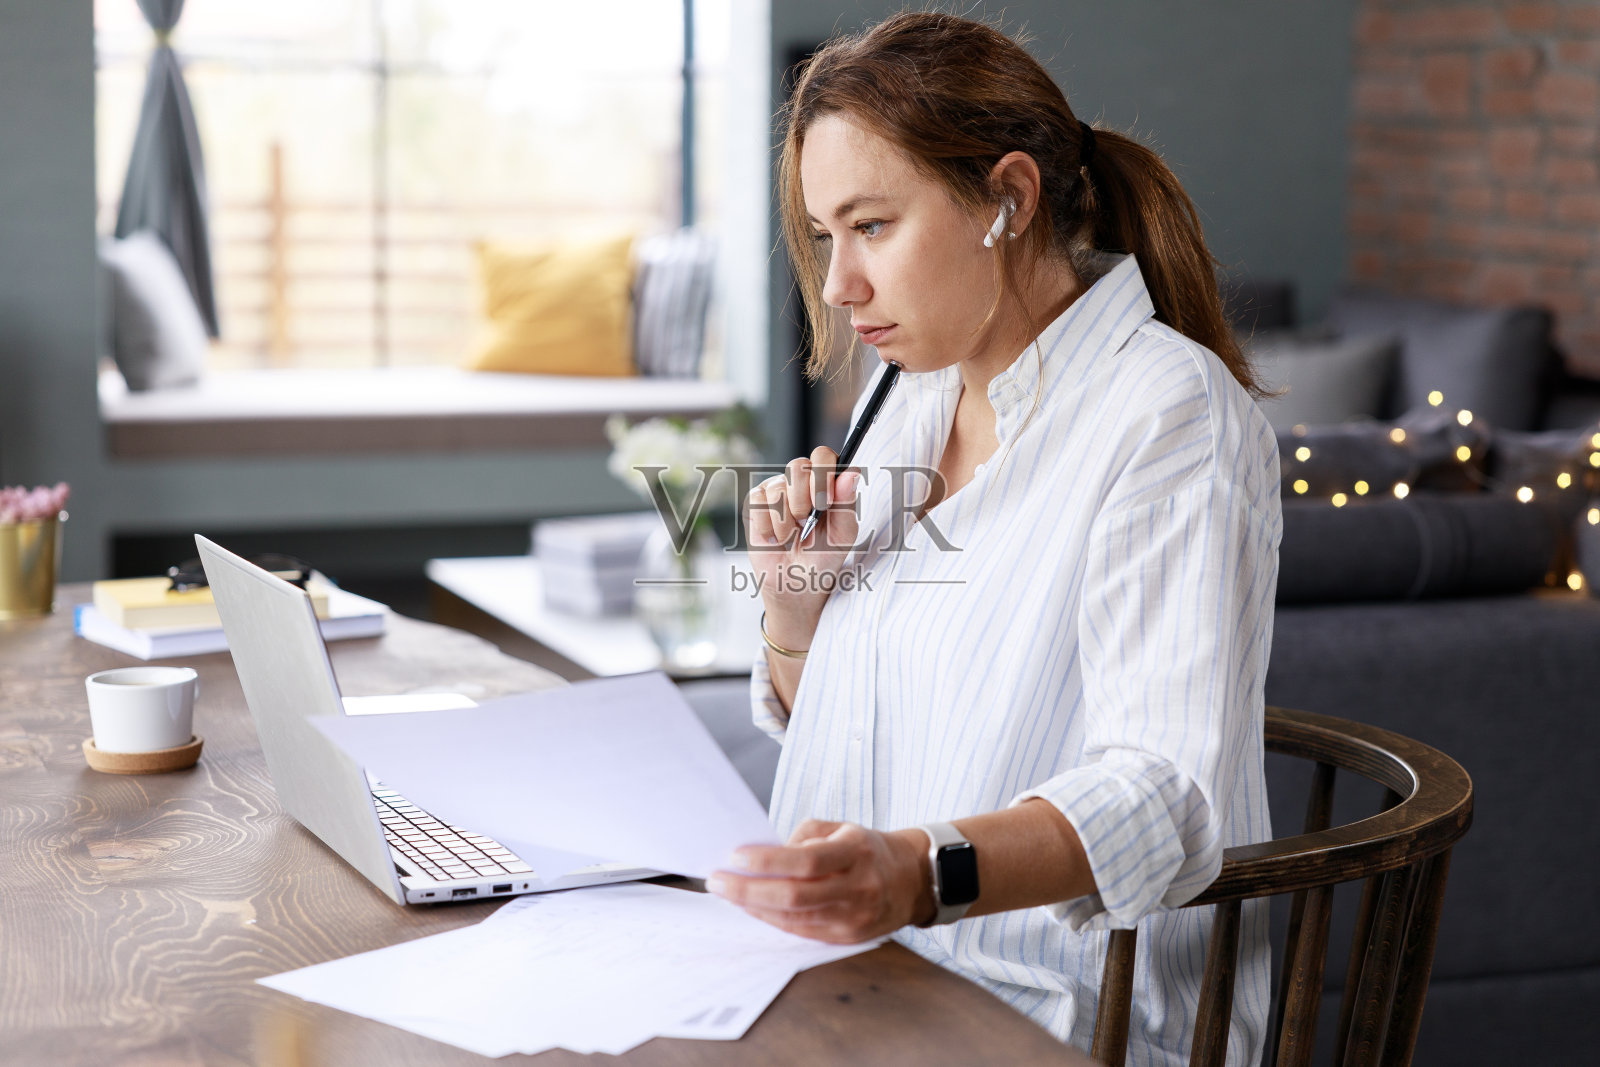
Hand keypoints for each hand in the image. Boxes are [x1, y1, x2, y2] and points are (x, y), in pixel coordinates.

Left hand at [707, 820, 932, 943]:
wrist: (912, 880)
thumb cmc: (868, 849)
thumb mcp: (841, 828)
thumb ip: (803, 837)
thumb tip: (763, 856)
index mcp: (856, 852)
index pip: (806, 860)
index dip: (768, 861)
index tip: (736, 856)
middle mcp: (858, 887)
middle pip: (795, 896)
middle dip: (749, 890)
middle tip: (718, 881)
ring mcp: (855, 917)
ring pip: (794, 918)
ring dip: (755, 907)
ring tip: (729, 894)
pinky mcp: (849, 937)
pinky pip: (802, 932)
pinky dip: (773, 920)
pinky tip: (754, 908)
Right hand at [743, 447, 862, 646]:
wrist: (796, 583)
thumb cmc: (823, 557)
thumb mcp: (843, 535)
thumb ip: (847, 503)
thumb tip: (851, 474)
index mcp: (827, 482)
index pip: (824, 456)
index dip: (823, 474)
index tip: (826, 501)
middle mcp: (802, 481)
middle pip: (797, 465)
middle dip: (803, 499)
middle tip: (807, 522)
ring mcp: (777, 489)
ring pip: (777, 487)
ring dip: (786, 521)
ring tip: (793, 536)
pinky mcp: (756, 503)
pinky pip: (758, 502)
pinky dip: (769, 527)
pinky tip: (776, 538)